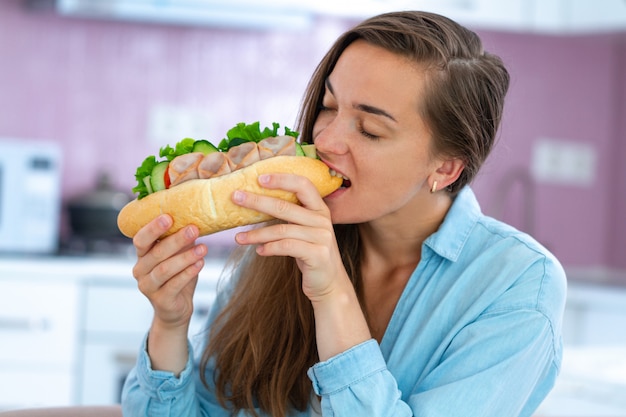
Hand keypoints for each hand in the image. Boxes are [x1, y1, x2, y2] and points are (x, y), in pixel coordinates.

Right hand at [132, 214, 206, 329]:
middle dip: (176, 240)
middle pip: (156, 253)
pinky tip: (200, 264)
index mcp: (142, 256)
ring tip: (203, 248)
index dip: (152, 228)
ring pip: (164, 269)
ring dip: (185, 257)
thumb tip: (195, 218)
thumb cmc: (177, 276)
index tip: (168, 217)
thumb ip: (182, 241)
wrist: (176, 309)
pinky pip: (174, 284)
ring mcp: (148, 286)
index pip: (141, 239)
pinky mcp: (160, 300)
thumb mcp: (179, 256)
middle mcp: (140, 270)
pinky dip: (188, 273)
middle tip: (194, 229)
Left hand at [232, 173, 348, 301]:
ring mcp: (322, 237)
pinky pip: (286, 247)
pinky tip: (259, 251)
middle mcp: (322, 220)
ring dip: (256, 233)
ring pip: (281, 230)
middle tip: (235, 198)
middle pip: (285, 206)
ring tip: (239, 238)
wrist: (330, 283)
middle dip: (257, 201)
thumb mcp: (304, 231)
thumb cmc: (310, 253)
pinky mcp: (318, 255)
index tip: (259, 178)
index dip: (282, 179)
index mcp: (320, 209)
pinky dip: (269, 248)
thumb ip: (291, 216)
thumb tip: (256, 202)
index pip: (303, 185)